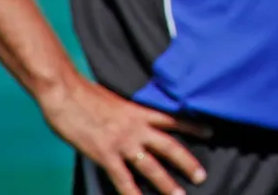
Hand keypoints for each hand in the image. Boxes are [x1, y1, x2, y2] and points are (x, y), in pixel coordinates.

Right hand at [39, 75, 209, 194]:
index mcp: (140, 111)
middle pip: (169, 146)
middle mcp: (136, 128)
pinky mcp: (105, 154)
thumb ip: (130, 113)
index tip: (210, 132)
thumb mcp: (117, 100)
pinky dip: (132, 193)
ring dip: (166, 183)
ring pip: (151, 166)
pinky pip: (123, 178)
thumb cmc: (87, 94)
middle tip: (201, 176)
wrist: (66, 93)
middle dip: (187, 163)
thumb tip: (136, 119)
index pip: (173, 119)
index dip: (193, 126)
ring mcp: (122, 143)